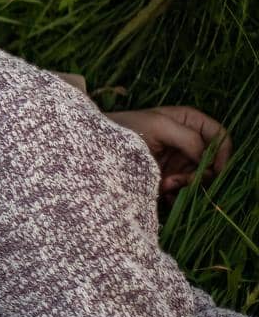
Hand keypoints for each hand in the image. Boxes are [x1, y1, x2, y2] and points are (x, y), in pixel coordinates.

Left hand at [106, 105, 231, 192]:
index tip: (216, 170)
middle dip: (199, 174)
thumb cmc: (124, 130)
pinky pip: (182, 189)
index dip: (223, 153)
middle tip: (178, 181)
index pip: (220, 136)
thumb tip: (206, 157)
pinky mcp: (166, 177)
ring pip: (198, 178)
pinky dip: (176, 194)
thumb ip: (187, 138)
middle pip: (212, 161)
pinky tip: (162, 194)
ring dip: (185, 186)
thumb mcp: (157, 126)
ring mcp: (177, 160)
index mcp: (189, 121)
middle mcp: (187, 141)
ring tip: (164, 186)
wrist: (94, 149)